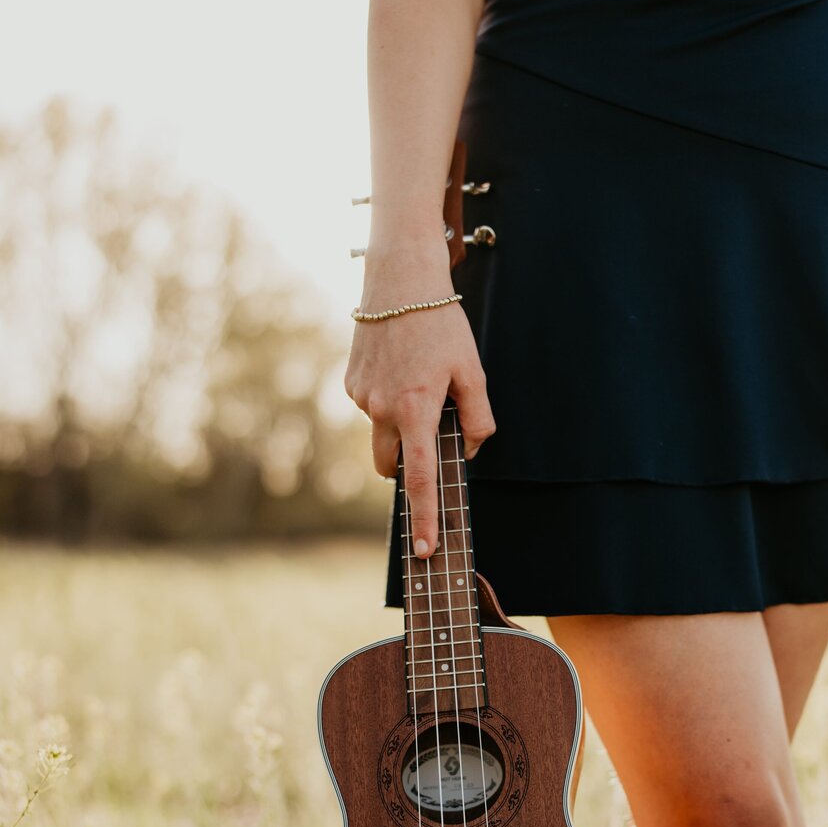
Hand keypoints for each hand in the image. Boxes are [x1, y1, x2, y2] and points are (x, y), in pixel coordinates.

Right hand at [345, 239, 495, 558]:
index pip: (421, 478)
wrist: (400, 278)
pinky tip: (401, 366)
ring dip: (399, 427)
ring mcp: (361, 397)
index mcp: (417, 410)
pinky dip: (387, 400)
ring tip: (418, 383)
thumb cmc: (441, 323)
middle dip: (408, 467)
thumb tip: (469, 450)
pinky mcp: (350, 382)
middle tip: (430, 438)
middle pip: (391, 466)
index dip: (425, 517)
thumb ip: (476, 417)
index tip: (424, 548)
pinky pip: (371, 407)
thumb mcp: (472, 371)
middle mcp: (382, 410)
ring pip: (381, 434)